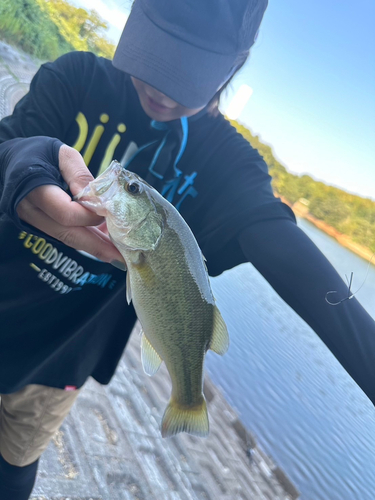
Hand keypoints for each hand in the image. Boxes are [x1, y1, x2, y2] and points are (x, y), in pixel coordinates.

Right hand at [17, 145, 123, 263]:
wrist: (13, 160)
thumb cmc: (39, 153)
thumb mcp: (63, 154)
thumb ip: (81, 176)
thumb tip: (98, 199)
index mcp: (34, 188)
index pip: (66, 213)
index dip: (89, 217)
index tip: (109, 214)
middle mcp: (30, 210)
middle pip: (67, 234)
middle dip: (95, 246)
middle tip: (120, 257)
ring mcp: (33, 221)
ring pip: (66, 238)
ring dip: (93, 246)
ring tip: (116, 255)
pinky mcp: (39, 225)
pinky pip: (64, 235)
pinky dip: (84, 238)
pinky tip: (103, 243)